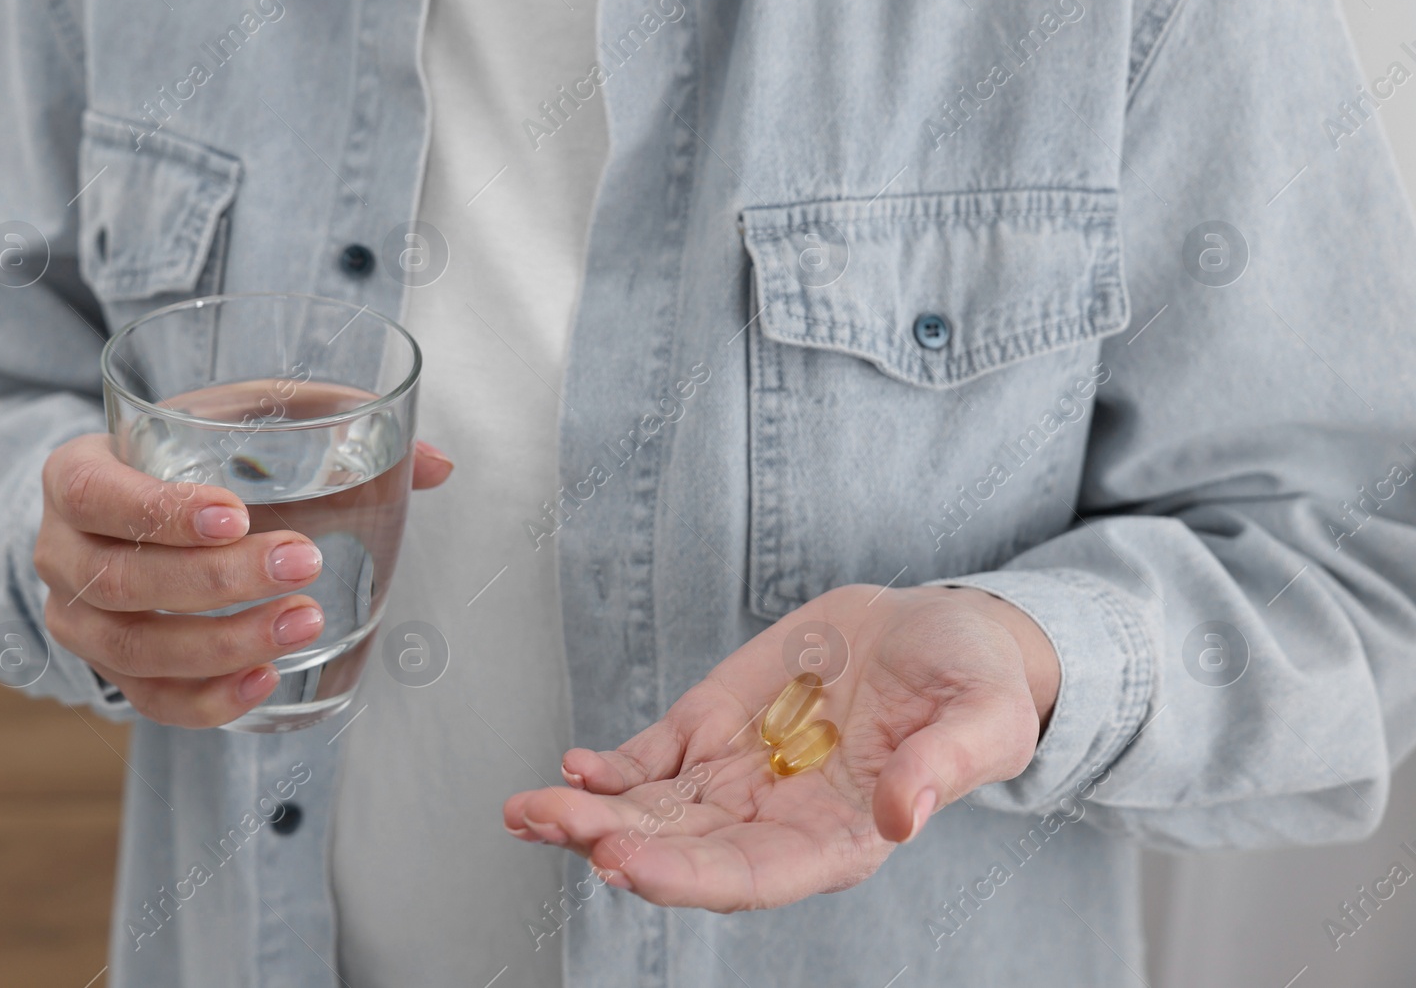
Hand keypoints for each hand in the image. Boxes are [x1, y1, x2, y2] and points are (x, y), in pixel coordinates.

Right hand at [33, 433, 452, 726]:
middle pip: (122, 580)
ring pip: (133, 651)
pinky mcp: (109, 670)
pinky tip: (267, 677)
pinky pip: (149, 701)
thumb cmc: (196, 454)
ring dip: (221, 643)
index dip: (158, 510)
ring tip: (304, 621)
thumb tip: (439, 463)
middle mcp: (60, 551)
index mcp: (77, 473)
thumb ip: (334, 424)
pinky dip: (207, 699)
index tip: (235, 514)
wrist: (132, 508)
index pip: (94, 493)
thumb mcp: (245, 418)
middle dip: (216, 581)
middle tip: (302, 563)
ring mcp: (76, 619)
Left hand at [503, 584, 1057, 911]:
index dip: (684, 877)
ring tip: (524, 807)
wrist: (939, 631)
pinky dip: (607, 769)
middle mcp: (775, 821)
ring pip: (650, 812)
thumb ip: (946, 766)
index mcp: (838, 839)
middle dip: (609, 842)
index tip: (622, 862)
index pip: (749, 876)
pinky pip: (650, 762)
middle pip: (679, 851)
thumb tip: (905, 814)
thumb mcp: (983, 717)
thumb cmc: (972, 683)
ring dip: (586, 813)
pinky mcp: (715, 727)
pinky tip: (571, 766)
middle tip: (545, 820)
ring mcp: (738, 776)